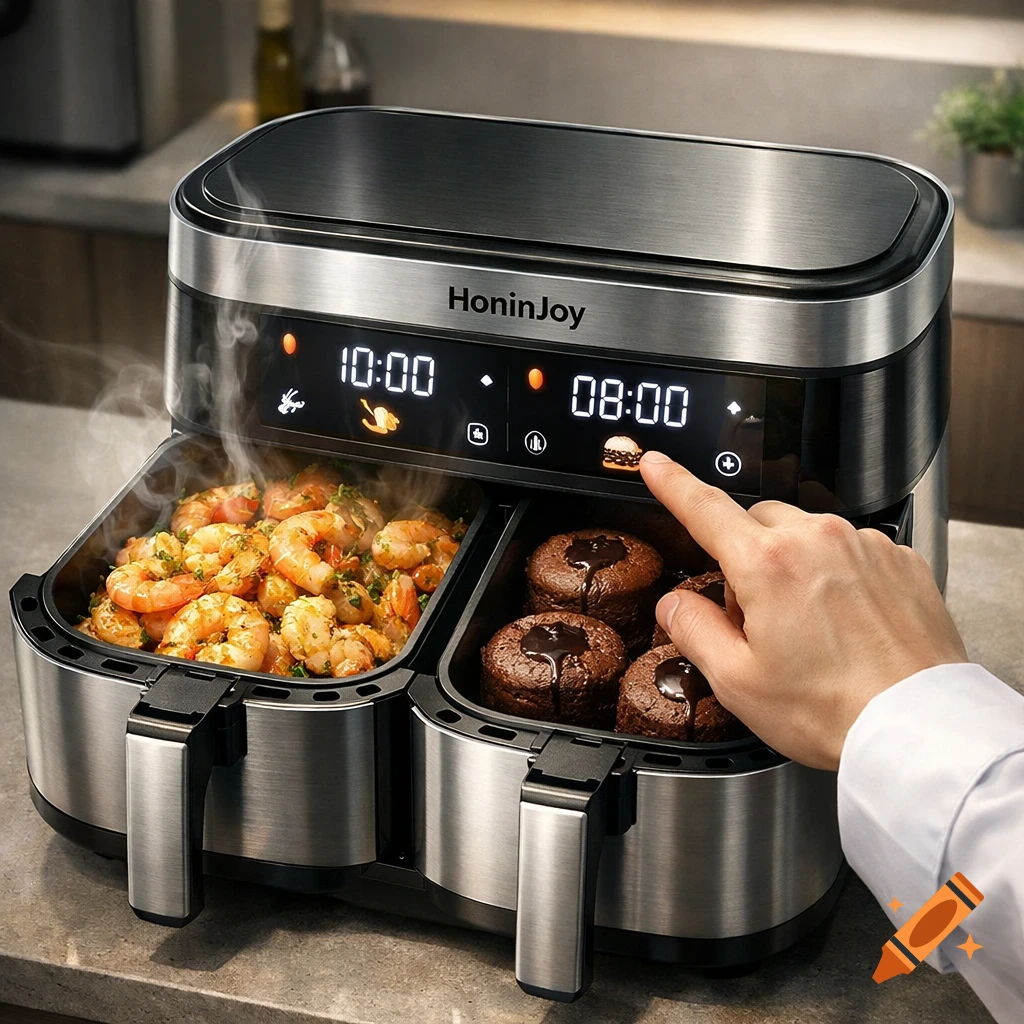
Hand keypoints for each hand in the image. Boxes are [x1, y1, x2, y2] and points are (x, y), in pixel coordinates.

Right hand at [640, 453, 966, 769]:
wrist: (917, 729)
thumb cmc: (833, 710)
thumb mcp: (737, 681)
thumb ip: (694, 631)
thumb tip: (675, 605)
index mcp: (767, 565)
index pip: (704, 508)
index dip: (672, 483)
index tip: (655, 466)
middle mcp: (817, 540)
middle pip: (757, 521)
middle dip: (745, 554)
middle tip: (755, 614)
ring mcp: (863, 545)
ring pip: (805, 533)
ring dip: (793, 562)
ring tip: (809, 626)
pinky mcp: (899, 559)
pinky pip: (850, 548)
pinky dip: (838, 573)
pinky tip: (845, 622)